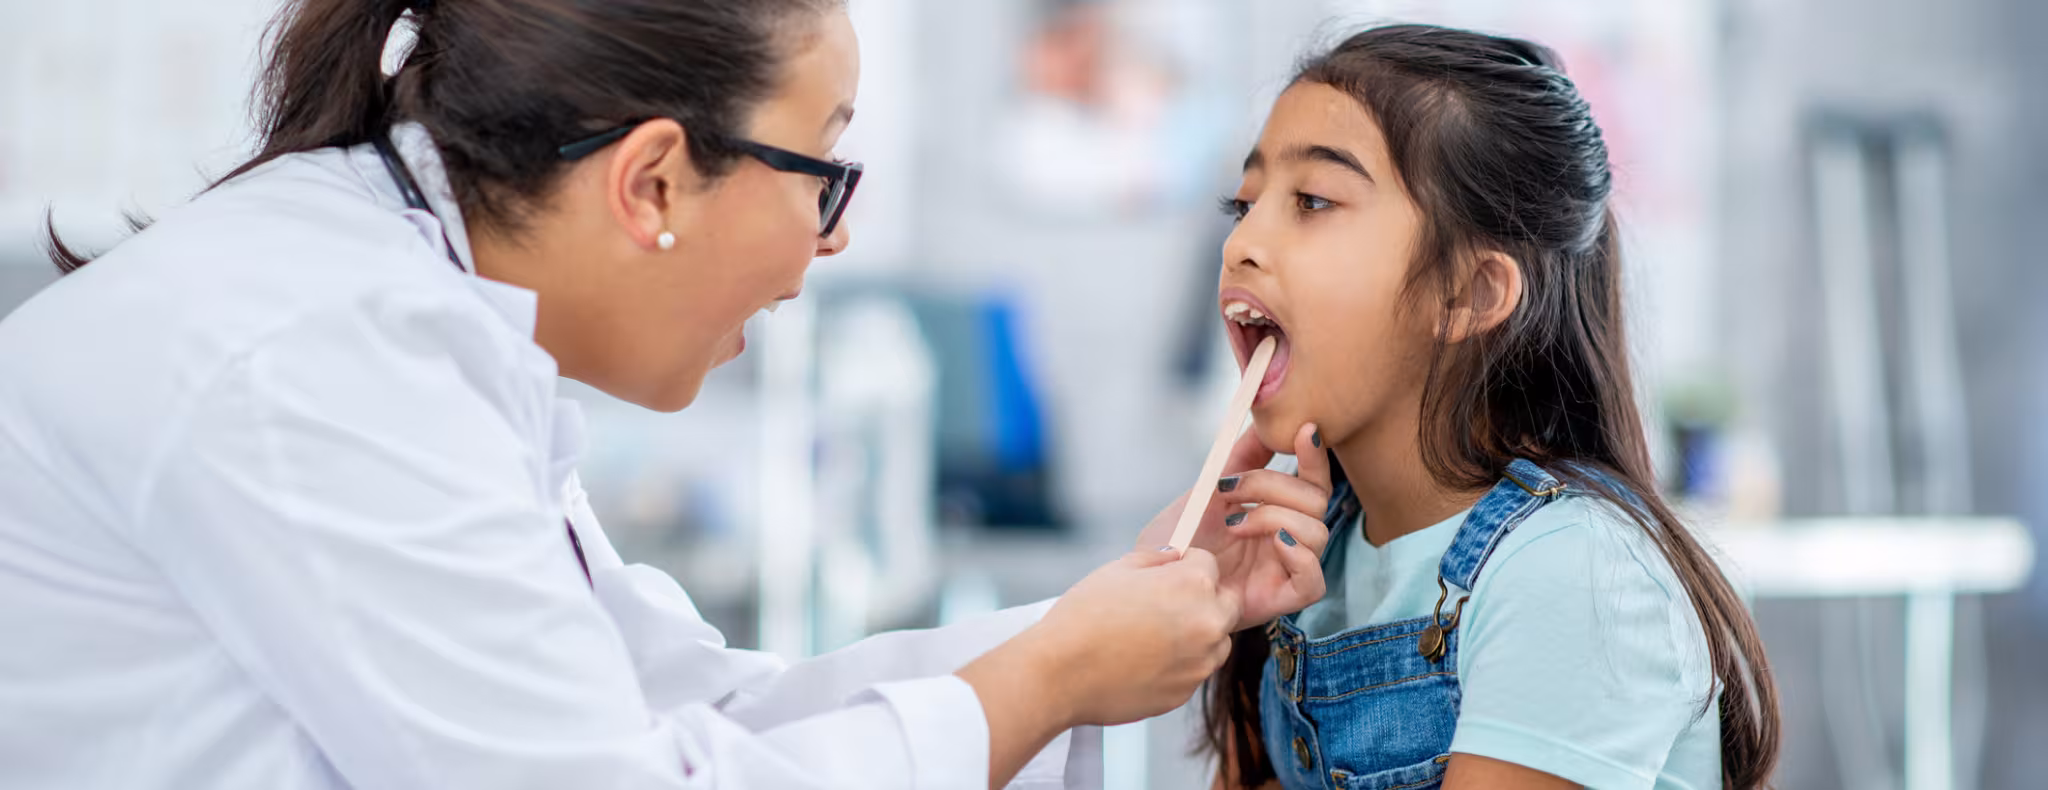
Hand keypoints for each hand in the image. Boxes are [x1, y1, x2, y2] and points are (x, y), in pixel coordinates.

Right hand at [1008, 547, 1239, 726]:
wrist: (1060, 673)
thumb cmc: (1083, 617)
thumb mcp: (1117, 569)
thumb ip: (1157, 559)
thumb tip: (1175, 558)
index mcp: (1193, 584)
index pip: (1209, 564)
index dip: (1185, 565)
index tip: (1165, 575)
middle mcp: (1208, 623)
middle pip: (1225, 603)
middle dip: (1203, 600)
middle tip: (1166, 605)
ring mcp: (1200, 662)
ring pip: (1217, 642)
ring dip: (1198, 635)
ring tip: (1154, 636)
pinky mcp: (1187, 692)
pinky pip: (1195, 671)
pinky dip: (1179, 665)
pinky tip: (1144, 661)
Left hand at [1134, 422, 1334, 631]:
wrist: (1150, 581)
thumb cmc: (1176, 540)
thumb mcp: (1207, 490)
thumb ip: (1241, 458)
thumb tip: (1266, 419)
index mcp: (1275, 512)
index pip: (1312, 483)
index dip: (1315, 457)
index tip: (1305, 430)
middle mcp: (1286, 539)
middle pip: (1316, 501)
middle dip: (1273, 485)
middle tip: (1229, 488)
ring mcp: (1285, 570)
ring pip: (1318, 533)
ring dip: (1275, 517)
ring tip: (1235, 524)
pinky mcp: (1281, 599)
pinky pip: (1314, 582)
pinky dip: (1299, 557)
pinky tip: (1271, 544)